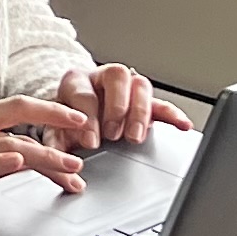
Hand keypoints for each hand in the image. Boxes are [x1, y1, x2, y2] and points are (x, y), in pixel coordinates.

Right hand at [0, 95, 95, 225]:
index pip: (16, 109)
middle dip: (58, 121)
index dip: (49, 111)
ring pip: (9, 144)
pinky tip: (19, 161)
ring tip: (71, 168)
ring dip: (45, 156)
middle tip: (88, 135)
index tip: (77, 119)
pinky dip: (0, 159)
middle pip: (19, 116)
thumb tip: (18, 162)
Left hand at [56, 63, 192, 147]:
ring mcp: (126, 87)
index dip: (88, 118)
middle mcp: (102, 78)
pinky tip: (182, 126)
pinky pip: (162, 103)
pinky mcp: (143, 101)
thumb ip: (54, 143)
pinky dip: (173, 114)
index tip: (90, 142)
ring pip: (140, 84)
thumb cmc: (65, 122)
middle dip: (117, 107)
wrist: (74, 115)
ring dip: (140, 111)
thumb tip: (56, 159)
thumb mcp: (54, 131)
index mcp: (76, 82)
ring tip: (135, 136)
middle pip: (117, 76)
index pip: (84, 93)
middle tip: (114, 135)